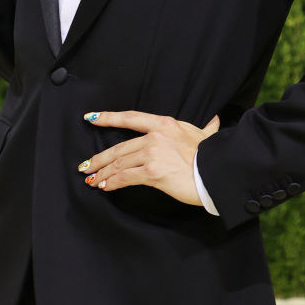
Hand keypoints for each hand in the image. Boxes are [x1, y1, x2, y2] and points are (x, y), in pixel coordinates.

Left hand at [78, 110, 220, 205]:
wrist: (218, 172)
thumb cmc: (213, 155)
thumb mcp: (207, 136)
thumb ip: (207, 128)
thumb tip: (215, 121)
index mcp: (165, 124)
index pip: (130, 118)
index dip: (108, 117)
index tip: (91, 118)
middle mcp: (155, 136)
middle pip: (120, 147)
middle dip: (100, 158)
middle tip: (87, 166)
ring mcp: (153, 153)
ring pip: (120, 163)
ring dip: (104, 173)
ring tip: (94, 180)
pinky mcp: (153, 172)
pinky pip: (126, 177)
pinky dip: (113, 182)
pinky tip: (106, 187)